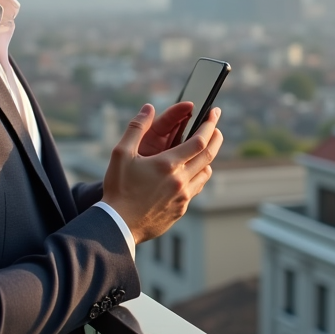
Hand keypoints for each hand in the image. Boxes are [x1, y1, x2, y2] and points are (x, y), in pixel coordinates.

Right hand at [103, 103, 223, 244]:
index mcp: (167, 165)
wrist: (117, 225)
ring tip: (205, 149)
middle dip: (216, 137)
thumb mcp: (121, 154)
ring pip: (205, 173)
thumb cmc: (118, 189)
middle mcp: (180, 181)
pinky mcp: (180, 210)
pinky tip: (191, 172)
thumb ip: (136, 128)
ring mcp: (183, 197)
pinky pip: (196, 189)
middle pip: (208, 155)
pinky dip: (199, 176)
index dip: (209, 125)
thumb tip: (148, 108)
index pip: (199, 141)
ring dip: (208, 158)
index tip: (213, 113)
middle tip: (217, 127)